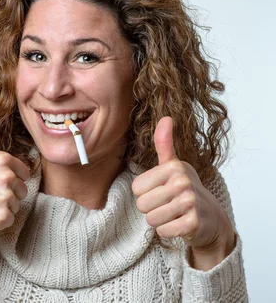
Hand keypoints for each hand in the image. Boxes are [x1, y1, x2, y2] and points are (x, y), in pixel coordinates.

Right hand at [0, 100, 29, 260]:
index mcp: (1, 159)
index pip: (22, 171)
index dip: (8, 177)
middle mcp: (6, 176)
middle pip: (22, 188)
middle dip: (7, 192)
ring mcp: (5, 197)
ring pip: (17, 203)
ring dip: (4, 206)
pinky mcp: (3, 216)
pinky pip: (11, 218)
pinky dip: (0, 220)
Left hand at [132, 117, 234, 267]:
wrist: (212, 219)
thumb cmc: (186, 190)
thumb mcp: (174, 166)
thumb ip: (164, 144)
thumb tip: (166, 117)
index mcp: (174, 167)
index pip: (136, 188)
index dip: (145, 193)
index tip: (162, 191)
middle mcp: (183, 182)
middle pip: (142, 204)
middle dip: (151, 209)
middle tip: (168, 205)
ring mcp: (190, 202)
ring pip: (151, 219)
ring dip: (160, 221)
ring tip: (173, 214)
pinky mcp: (193, 223)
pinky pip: (163, 231)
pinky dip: (168, 232)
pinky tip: (180, 224)